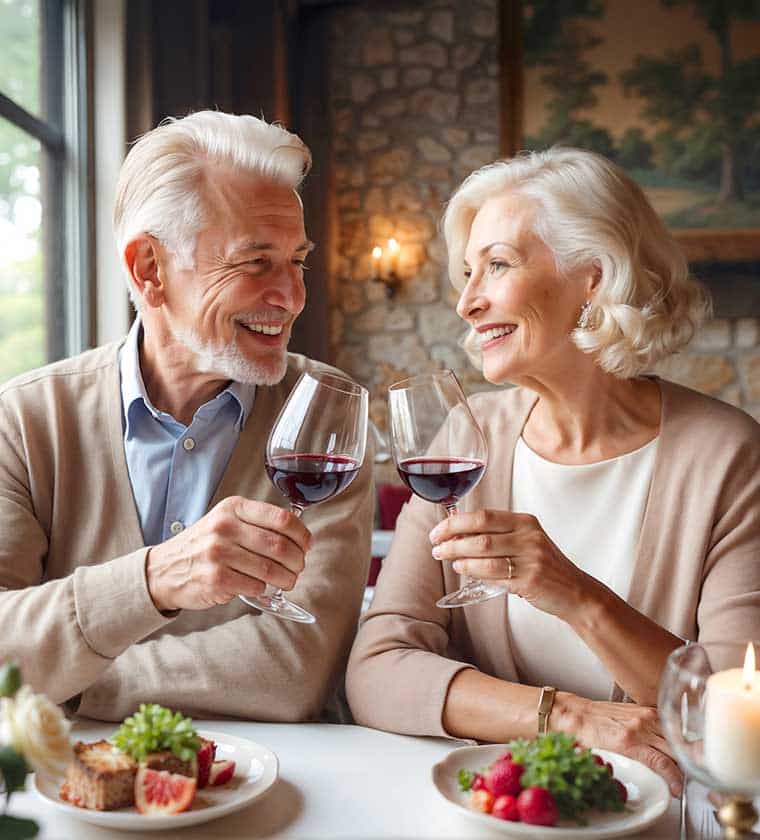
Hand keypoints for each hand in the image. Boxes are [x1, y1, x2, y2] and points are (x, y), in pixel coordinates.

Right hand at [146, 496, 310, 611]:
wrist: (165, 569)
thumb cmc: (204, 545)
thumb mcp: (226, 521)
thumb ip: (258, 523)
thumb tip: (299, 537)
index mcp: (233, 508)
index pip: (281, 518)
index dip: (301, 534)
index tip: (306, 545)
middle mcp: (225, 527)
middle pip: (280, 545)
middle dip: (298, 560)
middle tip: (299, 567)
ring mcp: (219, 553)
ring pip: (271, 569)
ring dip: (287, 578)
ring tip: (288, 581)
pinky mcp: (216, 578)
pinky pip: (256, 585)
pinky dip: (265, 589)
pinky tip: (262, 587)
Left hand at [429, 509, 592, 620]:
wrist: (576, 592)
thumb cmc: (546, 567)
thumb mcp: (527, 542)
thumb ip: (498, 537)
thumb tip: (458, 535)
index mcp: (525, 522)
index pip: (483, 516)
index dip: (456, 523)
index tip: (439, 531)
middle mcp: (529, 536)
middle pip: (480, 533)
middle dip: (452, 540)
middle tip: (437, 548)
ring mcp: (530, 557)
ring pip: (483, 553)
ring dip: (459, 558)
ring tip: (449, 561)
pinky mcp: (530, 579)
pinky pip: (494, 574)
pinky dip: (475, 572)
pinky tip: (466, 571)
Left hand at [556, 693, 682, 795]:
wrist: (576, 714)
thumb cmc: (585, 736)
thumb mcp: (604, 761)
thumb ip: (626, 772)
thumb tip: (640, 787)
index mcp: (627, 742)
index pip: (663, 763)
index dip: (675, 780)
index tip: (676, 789)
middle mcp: (639, 726)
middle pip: (674, 750)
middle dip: (681, 768)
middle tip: (678, 779)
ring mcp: (643, 715)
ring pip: (674, 736)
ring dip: (679, 751)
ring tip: (676, 764)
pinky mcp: (643, 709)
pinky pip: (666, 723)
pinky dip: (671, 735)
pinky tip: (669, 745)